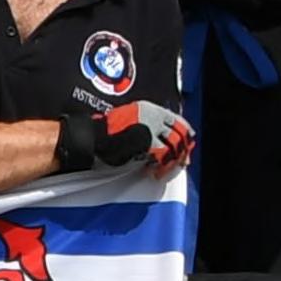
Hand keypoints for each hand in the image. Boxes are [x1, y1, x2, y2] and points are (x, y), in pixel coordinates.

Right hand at [60, 99, 191, 172]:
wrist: (92, 137)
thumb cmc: (105, 132)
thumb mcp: (128, 120)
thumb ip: (145, 125)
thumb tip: (160, 138)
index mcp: (148, 108)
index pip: (174, 118)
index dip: (184, 130)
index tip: (189, 138)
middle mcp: (152, 115)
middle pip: (178, 132)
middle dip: (183, 148)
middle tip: (183, 160)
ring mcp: (151, 127)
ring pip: (174, 144)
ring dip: (174, 159)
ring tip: (169, 169)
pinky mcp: (147, 141)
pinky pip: (163, 155)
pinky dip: (162, 166)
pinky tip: (157, 172)